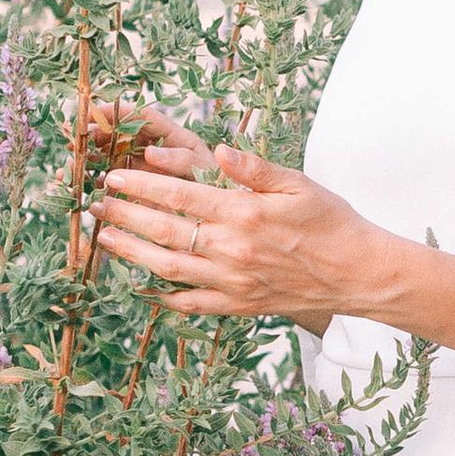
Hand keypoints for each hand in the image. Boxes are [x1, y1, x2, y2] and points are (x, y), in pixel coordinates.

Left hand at [93, 131, 379, 327]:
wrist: (358, 274)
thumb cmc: (331, 222)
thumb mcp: (298, 183)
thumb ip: (254, 168)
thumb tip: (216, 149)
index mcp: (244, 213)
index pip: (179, 195)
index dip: (141, 185)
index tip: (115, 176)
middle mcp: (232, 250)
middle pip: (163, 231)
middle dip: (124, 215)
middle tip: (96, 203)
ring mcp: (232, 282)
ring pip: (167, 268)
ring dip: (131, 252)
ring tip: (106, 237)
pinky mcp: (237, 305)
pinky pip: (190, 303)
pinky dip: (160, 297)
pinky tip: (140, 285)